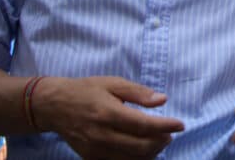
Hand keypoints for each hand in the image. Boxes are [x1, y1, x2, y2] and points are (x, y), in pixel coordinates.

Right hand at [33, 76, 184, 158]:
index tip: (180, 124)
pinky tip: (142, 149)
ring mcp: (95, 150)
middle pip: (141, 147)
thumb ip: (138, 92)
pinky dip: (135, 159)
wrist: (54, 106)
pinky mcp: (90, 158)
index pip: (144, 125)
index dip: (166, 126)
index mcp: (108, 112)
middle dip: (161, 142)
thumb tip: (162, 100)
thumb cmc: (86, 91)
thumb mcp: (113, 82)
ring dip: (151, 153)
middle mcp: (101, 134)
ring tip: (158, 141)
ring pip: (132, 159)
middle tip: (169, 133)